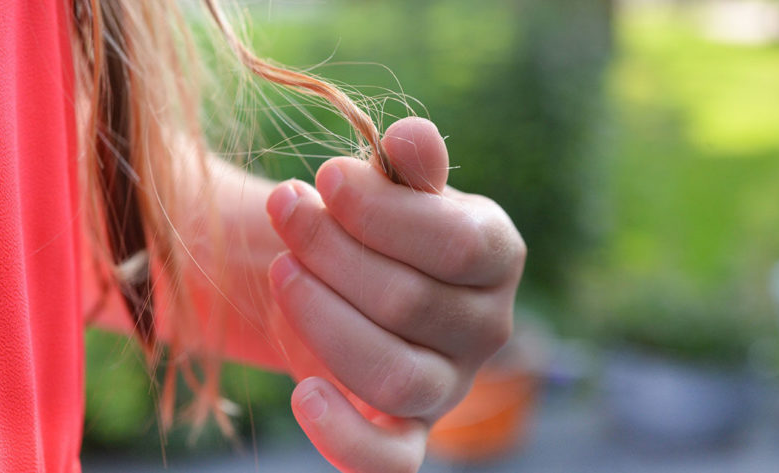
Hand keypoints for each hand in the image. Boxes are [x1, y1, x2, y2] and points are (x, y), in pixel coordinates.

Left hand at [265, 117, 524, 472]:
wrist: (350, 282)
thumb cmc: (376, 226)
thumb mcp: (394, 188)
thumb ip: (408, 167)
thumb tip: (411, 136)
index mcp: (496, 256)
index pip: (457, 244)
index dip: (381, 212)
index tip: (324, 178)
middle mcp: (486, 327)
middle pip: (409, 302)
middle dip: (331, 251)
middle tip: (284, 210)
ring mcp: (448, 386)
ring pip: (395, 374)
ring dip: (323, 319)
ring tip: (283, 273)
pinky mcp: (407, 432)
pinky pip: (390, 461)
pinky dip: (345, 436)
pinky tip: (302, 394)